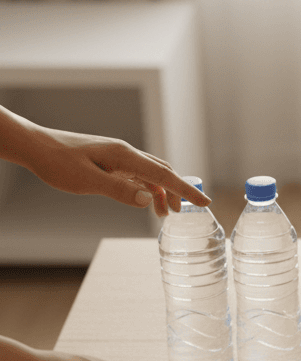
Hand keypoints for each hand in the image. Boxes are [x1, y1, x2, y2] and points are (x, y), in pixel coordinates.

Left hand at [0, 106, 210, 217]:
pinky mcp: (111, 161)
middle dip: (177, 192)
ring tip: (161, 213)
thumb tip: (148, 200)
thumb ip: (120, 191)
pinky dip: (147, 188)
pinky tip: (143, 200)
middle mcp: (126, 154)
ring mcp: (119, 157)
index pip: (164, 175)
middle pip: (162, 172)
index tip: (205, 203)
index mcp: (124, 156)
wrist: (35, 146)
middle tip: (180, 214)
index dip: (186, 190)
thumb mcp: (88, 181)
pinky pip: (138, 174)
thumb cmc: (58, 162)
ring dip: (161, 192)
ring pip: (151, 174)